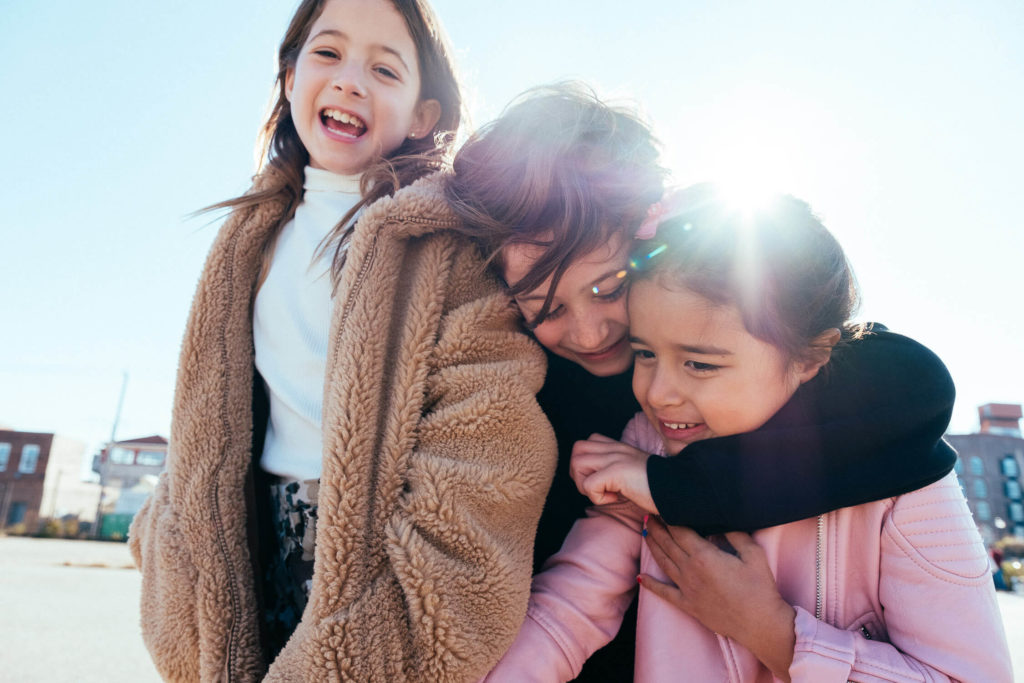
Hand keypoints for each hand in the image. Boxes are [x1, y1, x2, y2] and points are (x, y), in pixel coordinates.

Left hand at [570, 434, 657, 513]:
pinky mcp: (616, 472)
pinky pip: (589, 485)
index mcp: (618, 447)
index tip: (602, 481)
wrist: (679, 488)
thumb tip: (598, 485)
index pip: (587, 442)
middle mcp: (615, 449)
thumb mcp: (633, 471)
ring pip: (576, 464)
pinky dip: (597, 497)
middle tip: (598, 487)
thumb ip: (616, 470)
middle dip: (579, 472)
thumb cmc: (658, 486)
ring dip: (585, 484)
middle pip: (576, 449)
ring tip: (604, 492)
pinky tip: (615, 498)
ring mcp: (614, 459)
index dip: (587, 464)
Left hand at [641, 518, 795, 680]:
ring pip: (663, 563)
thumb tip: (720, 524)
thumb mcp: (753, 554)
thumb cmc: (759, 588)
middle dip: (656, 529)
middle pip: (667, 544)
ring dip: (652, 547)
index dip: (668, 519)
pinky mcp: (688, 605)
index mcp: (704, 556)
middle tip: (647, 516)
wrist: (759, 623)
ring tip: (645, 534)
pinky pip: (664, 593)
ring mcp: (687, 589)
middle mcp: (690, 570)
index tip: (661, 508)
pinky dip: (650, 585)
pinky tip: (640, 578)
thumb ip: (735, 534)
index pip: (679, 532)